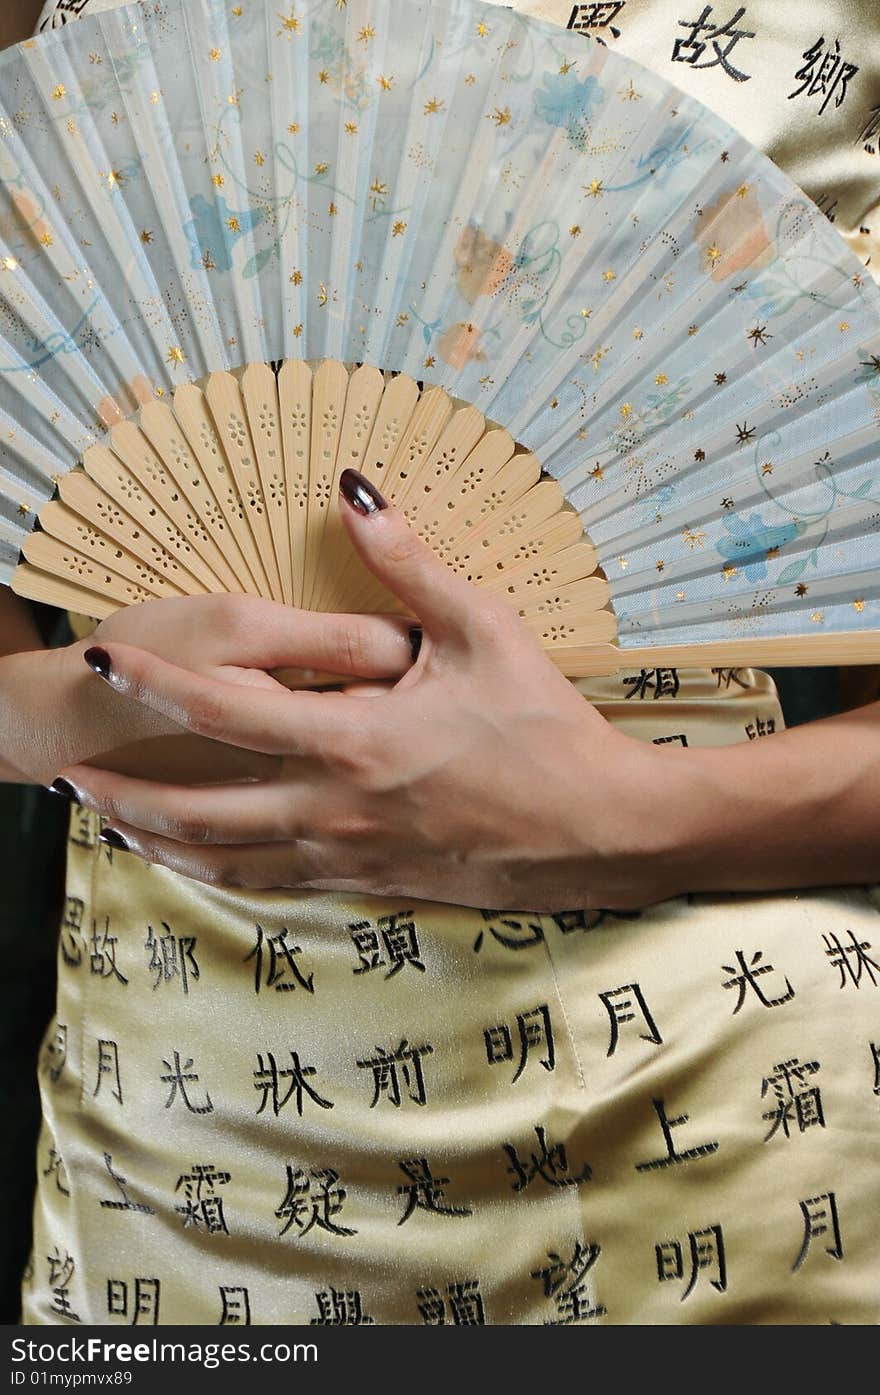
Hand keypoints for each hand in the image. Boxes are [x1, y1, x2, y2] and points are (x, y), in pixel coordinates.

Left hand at [52, 471, 689, 910]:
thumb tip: (352, 489)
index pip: (223, 708)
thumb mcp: (483, 631)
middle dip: (122, 790)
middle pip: (197, 808)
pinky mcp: (370, 883)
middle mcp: (334, 807)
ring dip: (156, 839)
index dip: (154, 680)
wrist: (602, 830)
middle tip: (68, 768)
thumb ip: (408, 563)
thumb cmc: (546, 729)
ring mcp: (348, 854)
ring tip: (107, 819)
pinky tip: (196, 859)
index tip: (104, 655)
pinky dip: (218, 872)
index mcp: (353, 739)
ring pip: (224, 860)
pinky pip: (272, 884)